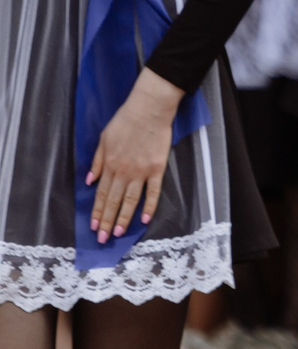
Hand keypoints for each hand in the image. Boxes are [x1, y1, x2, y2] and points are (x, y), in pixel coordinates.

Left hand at [89, 71, 183, 243]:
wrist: (149, 110)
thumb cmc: (125, 121)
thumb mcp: (103, 139)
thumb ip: (96, 162)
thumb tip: (90, 182)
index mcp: (109, 165)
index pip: (102, 194)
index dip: (97, 212)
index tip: (93, 227)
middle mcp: (124, 172)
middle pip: (114, 201)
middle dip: (107, 221)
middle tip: (103, 238)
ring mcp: (141, 171)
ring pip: (131, 200)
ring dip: (124, 218)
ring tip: (118, 233)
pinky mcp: (157, 168)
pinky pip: (153, 191)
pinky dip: (149, 206)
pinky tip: (145, 219)